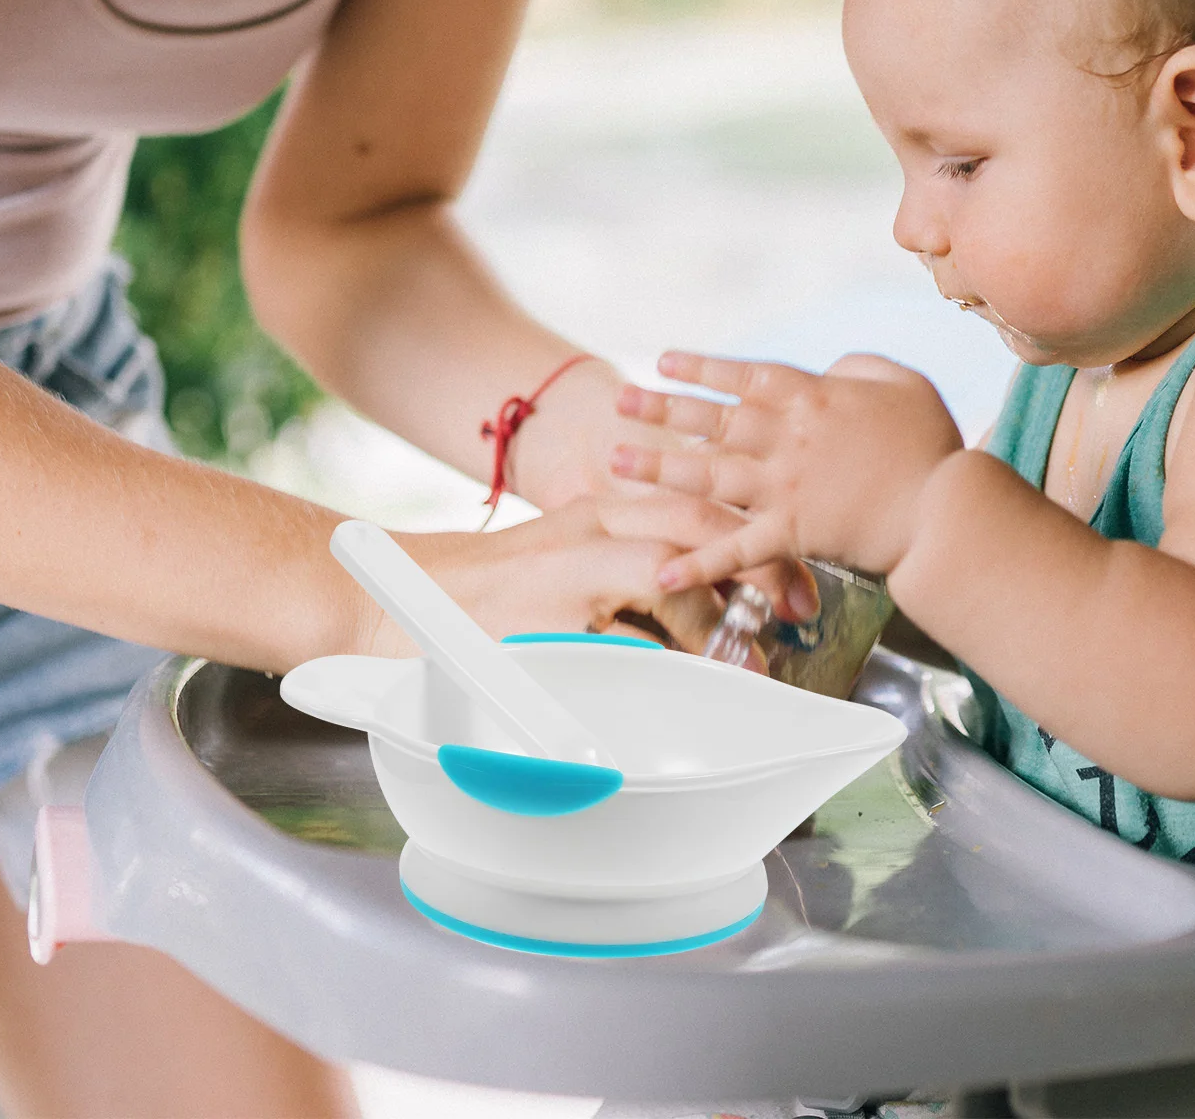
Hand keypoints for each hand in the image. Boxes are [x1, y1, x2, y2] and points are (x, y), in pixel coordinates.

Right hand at [385, 493, 803, 653]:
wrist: (397, 597)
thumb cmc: (492, 593)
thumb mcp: (566, 562)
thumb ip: (631, 576)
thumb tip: (709, 618)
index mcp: (599, 512)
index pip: (696, 507)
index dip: (757, 537)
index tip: (797, 583)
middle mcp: (588, 528)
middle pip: (695, 527)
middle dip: (757, 565)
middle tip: (795, 613)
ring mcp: (566, 572)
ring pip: (667, 575)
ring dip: (717, 618)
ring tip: (748, 660)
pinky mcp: (543, 620)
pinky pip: (621, 640)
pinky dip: (664, 661)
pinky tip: (688, 688)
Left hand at [612, 351, 963, 586]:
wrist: (944, 509)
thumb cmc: (932, 443)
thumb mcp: (900, 381)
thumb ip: (858, 366)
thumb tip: (831, 369)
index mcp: (810, 396)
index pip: (743, 376)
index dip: (701, 368)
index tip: (663, 363)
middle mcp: (785, 437)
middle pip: (711, 419)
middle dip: (660, 410)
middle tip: (618, 404)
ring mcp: (783, 486)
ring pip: (708, 474)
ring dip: (658, 468)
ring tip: (616, 461)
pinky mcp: (791, 533)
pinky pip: (736, 549)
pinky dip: (698, 562)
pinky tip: (660, 569)